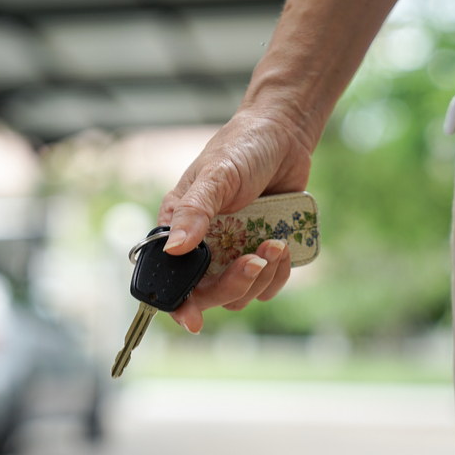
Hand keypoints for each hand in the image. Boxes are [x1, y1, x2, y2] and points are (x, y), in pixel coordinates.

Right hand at [157, 108, 312, 332]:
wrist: (284, 134)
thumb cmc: (242, 147)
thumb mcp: (216, 176)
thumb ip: (194, 212)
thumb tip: (174, 250)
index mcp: (180, 230)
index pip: (170, 279)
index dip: (178, 304)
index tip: (193, 320)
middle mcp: (204, 248)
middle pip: (208, 294)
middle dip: (233, 285)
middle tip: (254, 262)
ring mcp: (233, 253)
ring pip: (240, 296)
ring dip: (260, 278)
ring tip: (275, 244)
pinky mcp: (261, 253)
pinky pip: (267, 285)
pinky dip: (279, 273)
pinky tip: (285, 246)